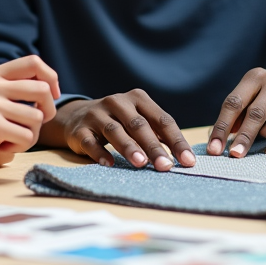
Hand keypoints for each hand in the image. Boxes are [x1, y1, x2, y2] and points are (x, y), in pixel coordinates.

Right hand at [0, 55, 59, 169]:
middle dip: (47, 111)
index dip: (51, 78)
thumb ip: (7, 87)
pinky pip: (26, 138)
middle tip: (33, 125)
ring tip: (8, 140)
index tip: (51, 96)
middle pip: (43, 90)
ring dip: (29, 135)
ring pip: (37, 119)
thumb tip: (46, 89)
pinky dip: (18, 148)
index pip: (34, 62)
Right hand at [41, 90, 195, 171]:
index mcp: (138, 98)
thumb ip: (158, 134)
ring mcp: (97, 114)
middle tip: (166, 166)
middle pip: (139, 125)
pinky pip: (90, 142)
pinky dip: (100, 153)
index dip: (176, 140)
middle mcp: (117, 102)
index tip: (188, 161)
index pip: (161, 119)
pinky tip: (109, 164)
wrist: (77, 116)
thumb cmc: (119, 121)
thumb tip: (184, 158)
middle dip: (154, 147)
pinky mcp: (80, 130)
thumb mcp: (138, 121)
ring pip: (115, 131)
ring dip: (129, 148)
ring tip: (141, 164)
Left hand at [208, 63, 265, 157]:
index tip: (213, 148)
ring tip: (260, 135)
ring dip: (262, 137)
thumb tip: (219, 140)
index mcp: (255, 77)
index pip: (234, 103)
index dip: (222, 127)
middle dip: (243, 138)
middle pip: (255, 115)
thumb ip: (236, 113)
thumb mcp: (250, 92)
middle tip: (233, 155)